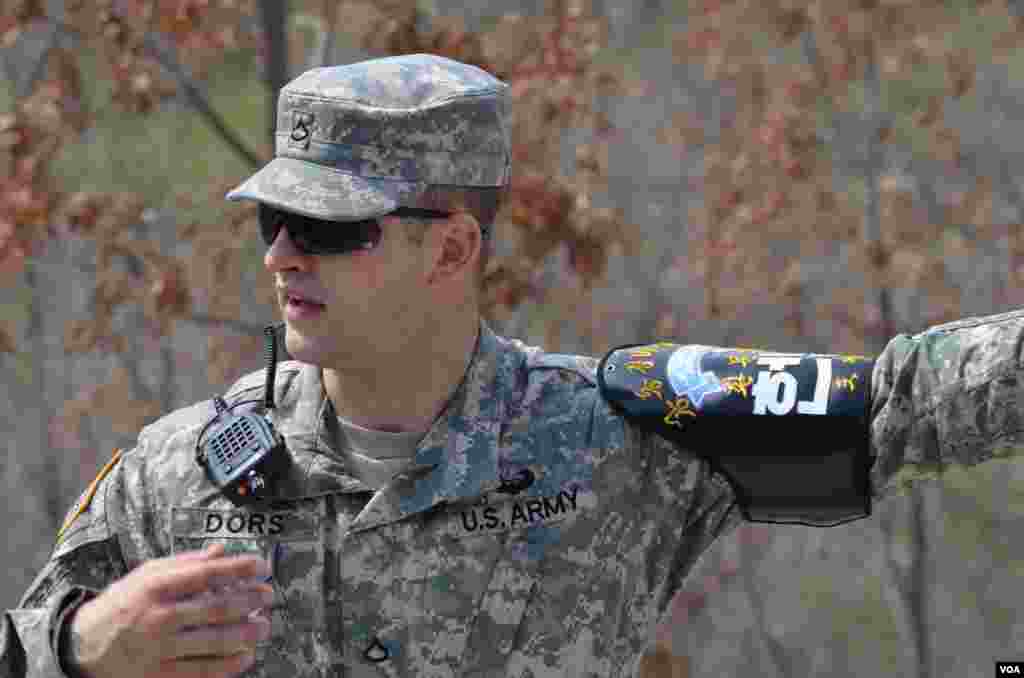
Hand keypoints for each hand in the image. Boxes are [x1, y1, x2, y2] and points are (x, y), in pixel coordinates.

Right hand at [69, 543, 272, 677]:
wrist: (83, 646)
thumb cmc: (122, 603)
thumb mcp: (146, 575)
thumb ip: (185, 564)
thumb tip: (221, 550)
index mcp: (155, 587)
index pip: (207, 573)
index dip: (239, 568)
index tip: (262, 566)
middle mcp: (159, 617)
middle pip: (216, 608)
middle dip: (249, 601)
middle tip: (268, 596)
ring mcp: (160, 648)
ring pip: (214, 642)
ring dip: (246, 634)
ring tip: (263, 626)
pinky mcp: (160, 674)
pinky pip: (201, 671)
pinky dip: (228, 665)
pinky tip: (245, 657)